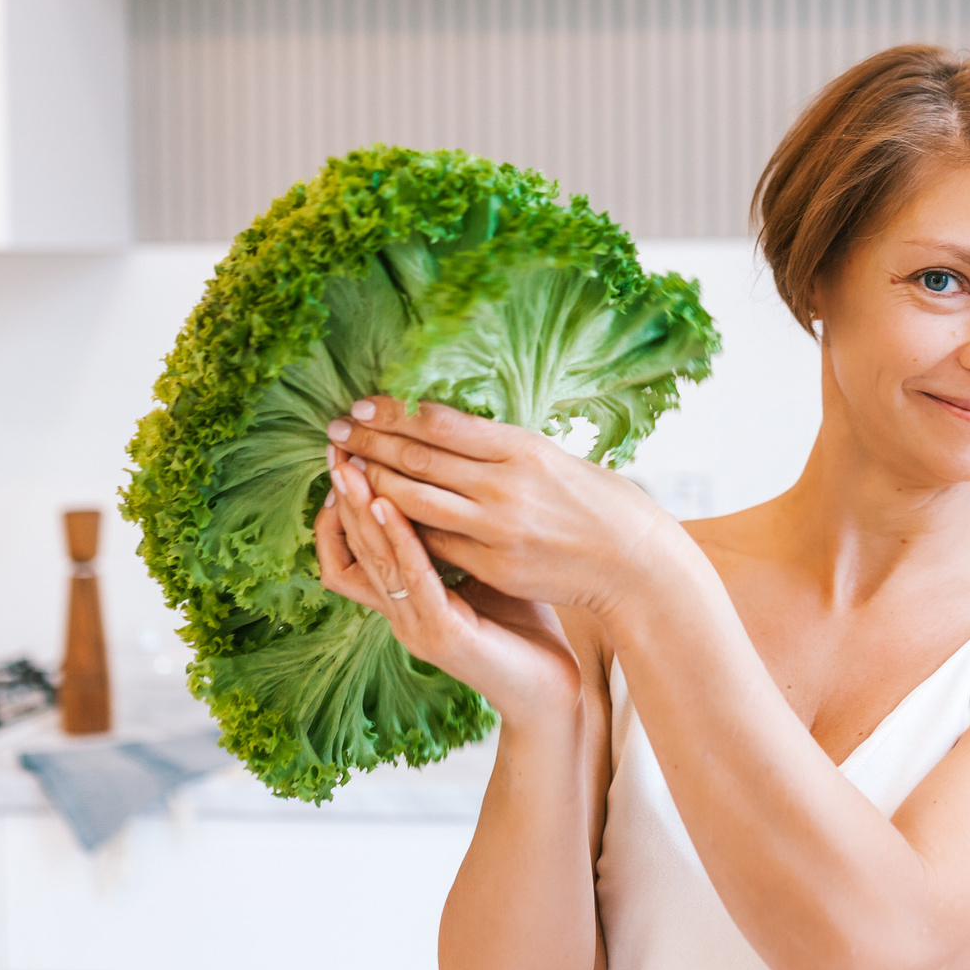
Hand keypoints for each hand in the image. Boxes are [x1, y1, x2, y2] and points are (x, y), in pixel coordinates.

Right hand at [316, 444, 578, 726]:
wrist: (554, 692)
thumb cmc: (525, 627)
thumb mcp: (484, 571)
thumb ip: (459, 535)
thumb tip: (455, 474)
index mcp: (407, 598)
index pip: (351, 549)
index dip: (342, 505)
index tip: (345, 455)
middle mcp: (402, 612)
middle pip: (352, 550)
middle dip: (343, 498)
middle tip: (334, 450)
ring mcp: (417, 625)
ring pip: (373, 562)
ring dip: (360, 514)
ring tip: (349, 470)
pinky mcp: (442, 635)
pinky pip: (411, 580)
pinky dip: (398, 541)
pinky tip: (389, 507)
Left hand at [328, 399, 678, 616]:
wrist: (634, 560)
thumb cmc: (595, 502)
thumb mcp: (551, 457)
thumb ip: (498, 447)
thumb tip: (443, 426)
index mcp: (522, 448)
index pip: (442, 423)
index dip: (394, 412)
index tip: (360, 403)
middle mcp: (506, 484)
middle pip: (419, 459)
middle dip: (370, 442)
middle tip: (334, 429)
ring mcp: (497, 529)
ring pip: (415, 502)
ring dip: (373, 483)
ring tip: (343, 469)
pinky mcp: (494, 566)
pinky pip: (434, 545)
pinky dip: (402, 528)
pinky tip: (376, 516)